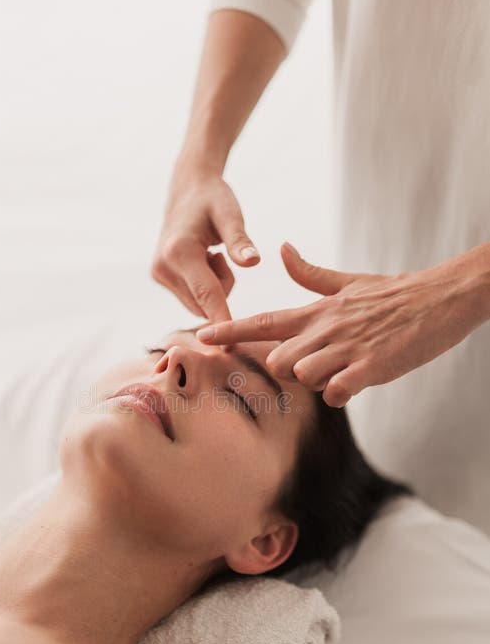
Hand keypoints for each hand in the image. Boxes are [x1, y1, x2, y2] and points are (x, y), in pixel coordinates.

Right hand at [151, 162, 260, 321]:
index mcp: (179, 250)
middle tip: (222, 255)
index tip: (233, 346)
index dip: (222, 318)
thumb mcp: (230, 213)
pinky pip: (193, 298)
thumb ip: (240, 240)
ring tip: (211, 254)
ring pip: (199, 305)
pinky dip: (204, 286)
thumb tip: (254, 261)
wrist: (187, 191)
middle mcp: (163, 266)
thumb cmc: (213, 199)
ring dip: (214, 288)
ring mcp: (158, 274)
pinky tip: (203, 260)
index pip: (207, 294)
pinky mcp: (159, 278)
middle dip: (222, 289)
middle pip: (204, 303)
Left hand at [196, 242, 483, 407]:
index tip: (202, 338)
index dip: (230, 331)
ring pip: (302, 375)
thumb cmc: (393, 293)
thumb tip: (281, 248)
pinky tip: (355, 383)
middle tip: (316, 366)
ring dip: (316, 383)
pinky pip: (335, 392)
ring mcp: (347, 348)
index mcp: (317, 310)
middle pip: (277, 361)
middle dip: (287, 372)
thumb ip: (309, 274)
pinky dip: (339, 394)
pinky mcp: (371, 366)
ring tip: (342, 370)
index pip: (263, 321)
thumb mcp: (347, 281)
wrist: (439, 297)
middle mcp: (325, 328)